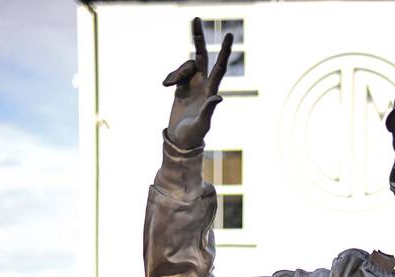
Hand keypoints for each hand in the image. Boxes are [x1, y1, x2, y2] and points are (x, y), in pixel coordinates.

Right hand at [163, 15, 231, 149]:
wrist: (180, 140)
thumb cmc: (193, 135)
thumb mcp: (202, 124)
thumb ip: (209, 110)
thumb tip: (218, 98)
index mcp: (211, 91)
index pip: (220, 67)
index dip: (225, 51)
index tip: (229, 35)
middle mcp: (203, 84)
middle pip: (202, 55)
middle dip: (199, 37)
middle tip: (196, 18)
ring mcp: (192, 84)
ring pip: (185, 65)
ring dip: (176, 72)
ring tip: (168, 86)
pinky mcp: (181, 86)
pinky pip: (176, 74)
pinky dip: (170, 78)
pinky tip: (166, 87)